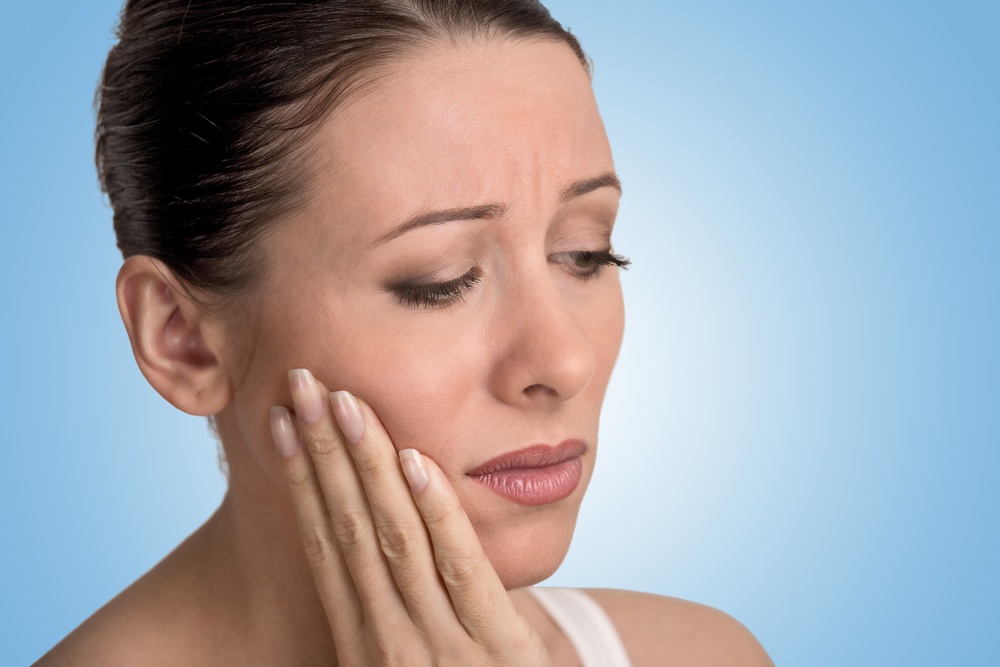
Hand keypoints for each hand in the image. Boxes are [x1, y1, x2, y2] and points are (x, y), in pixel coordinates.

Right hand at [269, 368, 552, 666]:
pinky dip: (437, 513)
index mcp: (362, 641)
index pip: (322, 544)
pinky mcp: (498, 647)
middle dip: (322, 451)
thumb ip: (382, 606)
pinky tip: (416, 460)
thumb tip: (344, 531)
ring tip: (344, 402)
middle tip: (302, 383)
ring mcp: (441, 646)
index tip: (280, 421)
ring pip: (394, 539)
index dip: (298, 479)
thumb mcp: (411, 656)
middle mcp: (388, 641)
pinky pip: (461, 568)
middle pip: (348, 528)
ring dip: (366, 465)